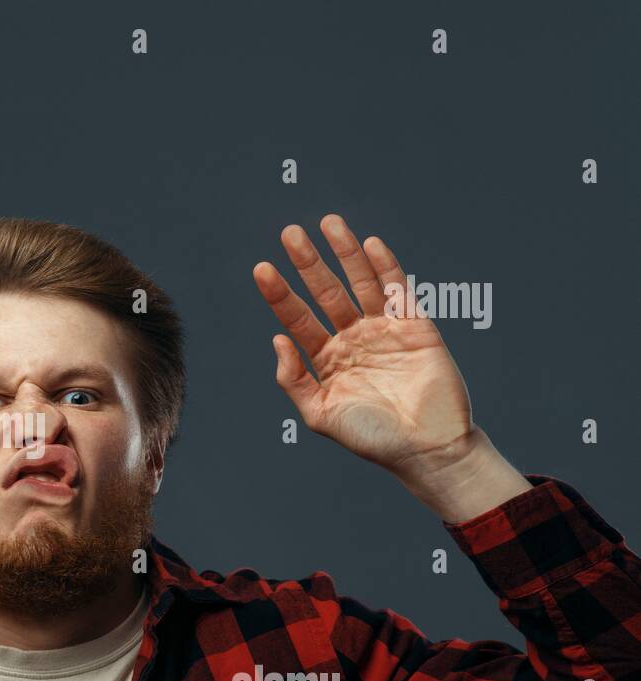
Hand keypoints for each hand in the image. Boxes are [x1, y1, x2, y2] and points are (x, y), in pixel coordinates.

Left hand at [252, 214, 474, 477]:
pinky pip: (397, 291)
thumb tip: (277, 340)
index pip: (297, 319)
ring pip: (360, 283)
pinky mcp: (415, 327)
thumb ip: (294, 380)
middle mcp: (352, 339)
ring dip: (344, 253)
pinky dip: (385, 268)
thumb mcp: (320, 414)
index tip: (261, 269)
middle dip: (308, 263)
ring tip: (328, 223)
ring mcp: (383, 330)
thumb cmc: (372, 438)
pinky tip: (369, 245)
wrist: (425, 450)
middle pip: (325, 292)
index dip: (280, 294)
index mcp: (326, 359)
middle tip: (290, 234)